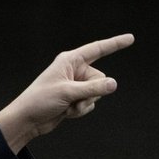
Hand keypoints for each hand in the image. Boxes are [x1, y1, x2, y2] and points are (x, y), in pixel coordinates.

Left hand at [0, 33, 133, 152]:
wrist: (27, 120)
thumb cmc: (40, 100)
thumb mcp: (68, 92)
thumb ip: (93, 88)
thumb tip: (114, 84)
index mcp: (69, 61)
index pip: (97, 49)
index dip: (115, 44)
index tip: (131, 38)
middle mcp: (74, 71)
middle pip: (100, 78)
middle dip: (91, 92)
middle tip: (73, 99)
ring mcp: (75, 85)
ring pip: (97, 94)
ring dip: (84, 104)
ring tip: (66, 106)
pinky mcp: (75, 98)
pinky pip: (90, 104)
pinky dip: (80, 110)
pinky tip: (66, 113)